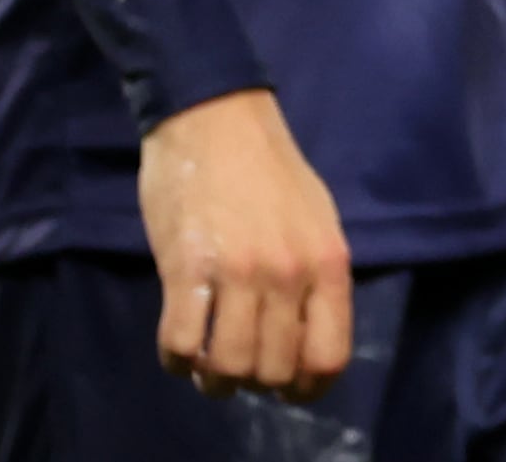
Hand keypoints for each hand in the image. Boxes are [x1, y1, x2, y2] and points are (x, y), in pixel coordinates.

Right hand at [139, 88, 353, 400]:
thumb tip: (307, 337)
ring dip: (214, 376)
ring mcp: (238, 272)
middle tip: (239, 364)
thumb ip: (317, 277)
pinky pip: (181, 343)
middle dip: (255, 380)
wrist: (215, 115)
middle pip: (274, 370)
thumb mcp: (317, 218)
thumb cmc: (269, 166)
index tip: (286, 389)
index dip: (306, 388)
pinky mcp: (186, 267)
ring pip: (228, 367)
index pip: (328, 357)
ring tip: (206, 361)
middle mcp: (289, 274)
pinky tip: (178, 346)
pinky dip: (177, 359)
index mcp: (328, 263)